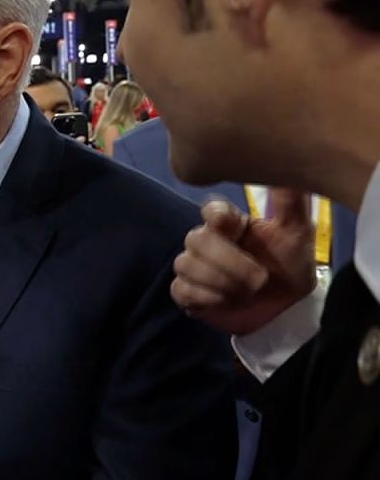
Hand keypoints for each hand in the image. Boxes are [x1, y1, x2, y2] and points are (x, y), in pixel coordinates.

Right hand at [171, 190, 317, 335]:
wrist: (288, 310)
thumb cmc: (290, 267)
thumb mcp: (297, 231)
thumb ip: (290, 200)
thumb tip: (286, 168)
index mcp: (229, 222)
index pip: (209, 209)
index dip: (217, 219)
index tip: (235, 230)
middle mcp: (206, 240)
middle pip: (195, 240)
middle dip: (229, 262)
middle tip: (260, 278)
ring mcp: (193, 267)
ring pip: (186, 265)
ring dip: (220, 281)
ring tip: (247, 292)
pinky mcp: (186, 293)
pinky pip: (182, 289)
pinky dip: (207, 297)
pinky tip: (227, 301)